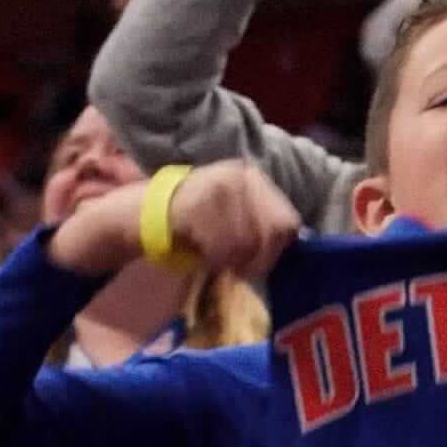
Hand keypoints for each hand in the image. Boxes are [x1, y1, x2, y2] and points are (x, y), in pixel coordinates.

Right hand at [168, 161, 300, 277]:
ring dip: (231, 259)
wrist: (154, 210)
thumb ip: (264, 224)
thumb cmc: (204, 219)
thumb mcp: (238, 211)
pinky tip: (203, 251)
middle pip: (270, 233)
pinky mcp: (197, 204)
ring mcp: (219, 188)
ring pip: (245, 242)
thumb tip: (292, 241)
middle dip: (257, 259)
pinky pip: (218, 246)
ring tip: (217, 256)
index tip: (258, 263)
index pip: (287, 222)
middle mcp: (242, 178)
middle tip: (238, 267)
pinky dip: (213, 257)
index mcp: (256, 179)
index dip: (275, 249)